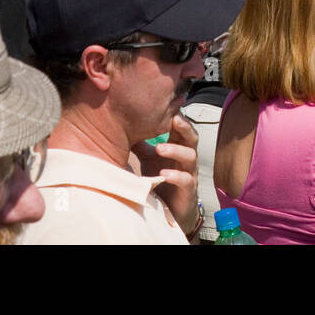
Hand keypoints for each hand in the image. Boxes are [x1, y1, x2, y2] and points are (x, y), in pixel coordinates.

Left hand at [132, 112, 199, 235]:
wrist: (168, 208)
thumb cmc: (159, 177)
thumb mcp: (148, 158)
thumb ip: (141, 143)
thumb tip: (123, 125)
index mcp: (177, 146)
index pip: (181, 128)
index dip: (177, 117)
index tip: (167, 107)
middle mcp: (186, 157)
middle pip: (192, 137)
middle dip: (184, 127)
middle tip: (173, 119)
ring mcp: (189, 173)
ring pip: (190, 156)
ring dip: (175, 150)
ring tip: (159, 148)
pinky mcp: (188, 190)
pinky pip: (186, 180)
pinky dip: (176, 175)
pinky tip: (164, 174)